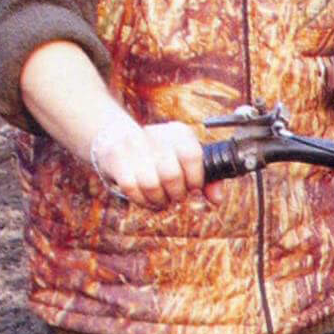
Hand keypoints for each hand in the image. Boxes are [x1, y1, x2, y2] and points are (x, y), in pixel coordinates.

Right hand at [88, 120, 207, 209]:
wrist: (118, 141)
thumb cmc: (162, 157)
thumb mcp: (187, 161)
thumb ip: (208, 179)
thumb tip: (217, 199)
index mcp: (178, 132)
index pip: (192, 155)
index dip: (196, 179)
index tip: (193, 188)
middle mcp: (155, 134)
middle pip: (171, 175)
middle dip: (177, 193)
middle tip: (176, 196)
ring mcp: (132, 146)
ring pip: (151, 185)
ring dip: (160, 199)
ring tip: (162, 199)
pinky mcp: (116, 160)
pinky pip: (132, 189)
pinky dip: (143, 201)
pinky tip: (148, 198)